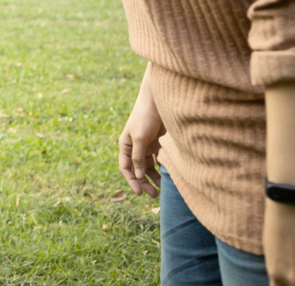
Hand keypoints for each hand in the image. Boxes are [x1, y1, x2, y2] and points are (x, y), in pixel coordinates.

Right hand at [118, 73, 162, 197]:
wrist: (159, 100)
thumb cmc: (145, 116)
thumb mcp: (140, 137)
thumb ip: (138, 157)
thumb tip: (139, 176)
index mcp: (125, 145)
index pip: (125, 168)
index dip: (131, 181)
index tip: (140, 193)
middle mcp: (135, 147)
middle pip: (138, 170)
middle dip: (144, 183)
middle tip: (153, 196)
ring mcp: (147, 145)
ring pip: (149, 166)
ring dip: (154, 177)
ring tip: (163, 189)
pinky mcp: (158, 143)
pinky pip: (159, 160)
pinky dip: (163, 168)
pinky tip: (169, 175)